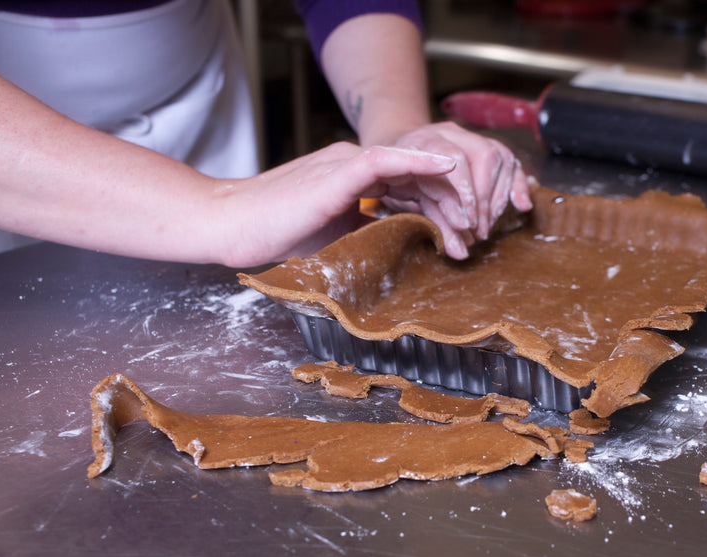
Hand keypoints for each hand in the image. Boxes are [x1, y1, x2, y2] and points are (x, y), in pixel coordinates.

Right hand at [218, 142, 456, 266]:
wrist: (233, 226)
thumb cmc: (276, 233)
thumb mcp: (336, 236)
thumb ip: (367, 232)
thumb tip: (402, 248)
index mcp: (354, 177)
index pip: (409, 187)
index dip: (439, 207)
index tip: (460, 234)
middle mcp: (354, 163)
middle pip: (416, 177)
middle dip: (450, 203)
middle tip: (473, 232)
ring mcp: (346, 163)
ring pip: (409, 168)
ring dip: (443, 191)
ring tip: (470, 215)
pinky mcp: (337, 171)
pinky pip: (386, 159)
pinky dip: (419, 162)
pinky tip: (447, 169)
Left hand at [379, 122, 532, 258]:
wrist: (389, 156)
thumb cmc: (390, 184)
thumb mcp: (399, 202)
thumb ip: (430, 223)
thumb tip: (461, 252)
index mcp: (419, 142)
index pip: (452, 159)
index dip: (465, 194)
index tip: (468, 226)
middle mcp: (445, 132)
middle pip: (482, 154)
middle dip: (484, 198)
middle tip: (479, 231)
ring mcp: (465, 135)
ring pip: (497, 155)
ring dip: (498, 196)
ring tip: (487, 225)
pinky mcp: (481, 144)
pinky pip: (507, 159)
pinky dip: (516, 183)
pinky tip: (521, 205)